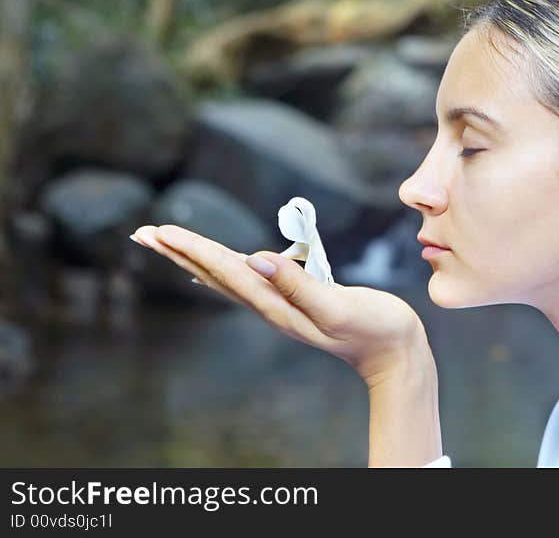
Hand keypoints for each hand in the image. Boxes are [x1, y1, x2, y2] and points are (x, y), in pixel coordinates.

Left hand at [131, 224, 430, 386]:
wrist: (393, 351)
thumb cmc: (374, 328)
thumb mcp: (339, 306)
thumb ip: (299, 285)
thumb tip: (256, 259)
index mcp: (277, 305)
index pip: (226, 272)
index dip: (194, 249)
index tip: (162, 231)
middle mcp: (270, 306)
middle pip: (214, 275)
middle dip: (178, 253)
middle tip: (142, 233)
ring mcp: (279, 305)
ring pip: (225, 278)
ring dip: (194, 258)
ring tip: (166, 242)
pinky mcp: (292, 301)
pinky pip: (246, 282)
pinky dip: (221, 269)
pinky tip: (216, 267)